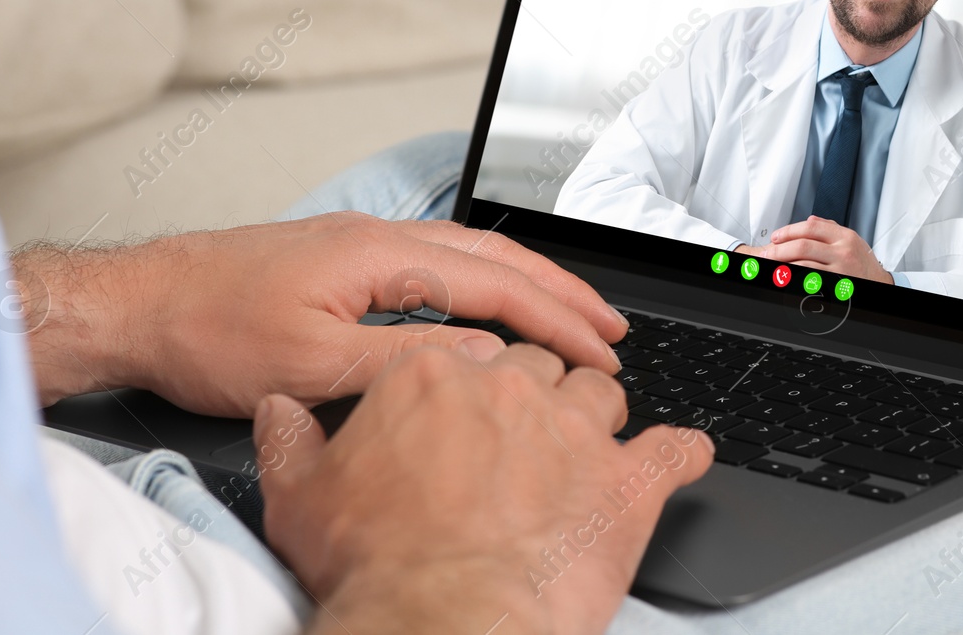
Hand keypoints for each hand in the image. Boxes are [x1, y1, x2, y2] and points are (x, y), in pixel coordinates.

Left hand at [14, 213, 629, 415]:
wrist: (140, 304)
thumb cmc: (208, 329)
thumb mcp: (312, 364)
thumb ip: (407, 361)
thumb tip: (487, 362)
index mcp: (381, 253)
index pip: (496, 283)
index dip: (556, 318)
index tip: (600, 347)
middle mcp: (380, 235)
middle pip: (497, 254)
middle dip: (562, 291)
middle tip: (611, 326)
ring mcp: (362, 242)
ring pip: (471, 252)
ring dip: (528, 283)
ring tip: (572, 313)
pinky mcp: (344, 257)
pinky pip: (441, 261)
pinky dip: (486, 281)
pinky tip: (493, 302)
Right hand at [255, 343, 713, 634]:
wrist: (438, 620)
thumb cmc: (374, 564)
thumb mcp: (299, 497)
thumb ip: (289, 441)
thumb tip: (279, 411)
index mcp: (434, 378)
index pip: (470, 354)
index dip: (475, 386)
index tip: (473, 411)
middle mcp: (510, 388)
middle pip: (539, 368)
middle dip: (537, 399)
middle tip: (528, 441)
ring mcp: (575, 431)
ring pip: (602, 395)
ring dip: (599, 419)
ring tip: (591, 450)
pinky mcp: (627, 482)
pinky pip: (674, 450)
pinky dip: (681, 453)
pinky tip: (683, 456)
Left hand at [742, 216, 893, 283]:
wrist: (881, 286)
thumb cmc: (864, 264)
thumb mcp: (852, 241)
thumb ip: (830, 229)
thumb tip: (809, 220)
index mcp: (845, 237)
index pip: (810, 227)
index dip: (788, 231)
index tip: (775, 238)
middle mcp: (844, 252)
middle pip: (802, 246)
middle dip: (778, 250)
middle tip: (766, 254)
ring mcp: (841, 271)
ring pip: (803, 265)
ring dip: (782, 267)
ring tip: (772, 268)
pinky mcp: (837, 288)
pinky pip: (810, 283)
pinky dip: (795, 281)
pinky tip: (786, 280)